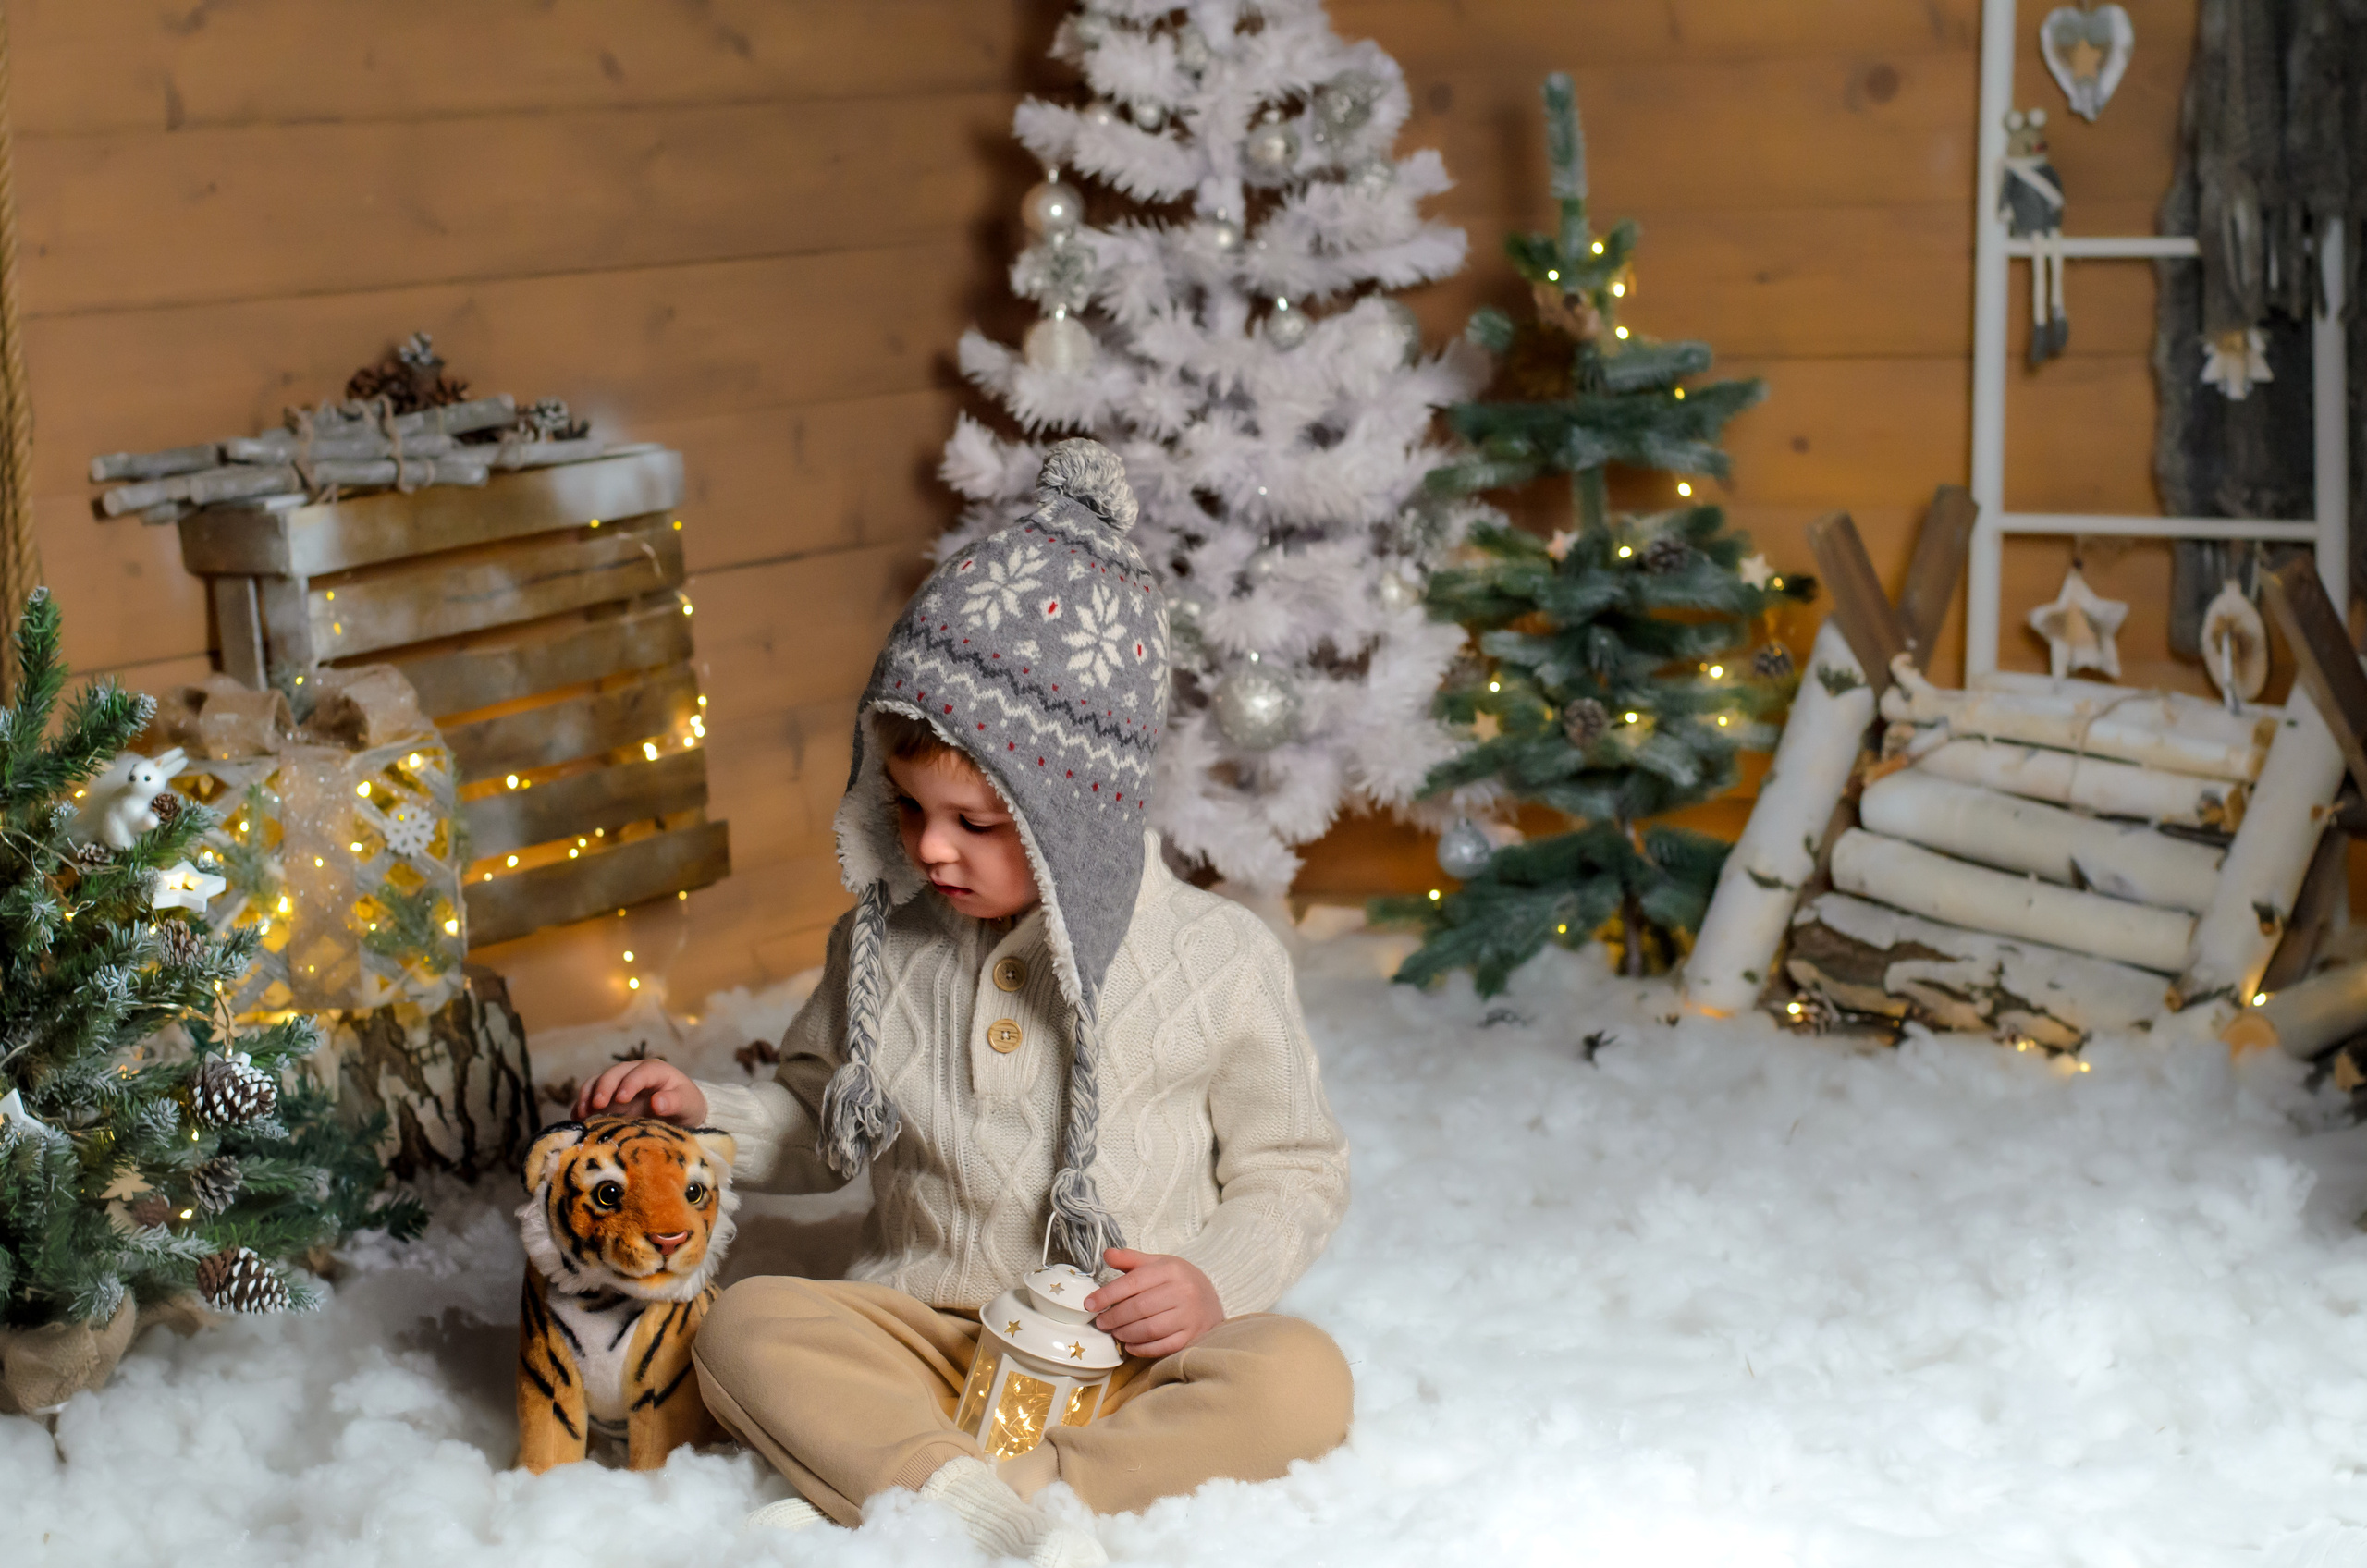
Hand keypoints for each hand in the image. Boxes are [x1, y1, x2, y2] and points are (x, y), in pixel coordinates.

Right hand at [573, 1059, 707, 1125]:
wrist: (680, 1111)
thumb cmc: (685, 1105)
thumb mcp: (687, 1104)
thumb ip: (675, 1102)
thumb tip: (657, 1102)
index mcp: (656, 1071)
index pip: (641, 1072)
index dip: (629, 1083)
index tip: (621, 1099)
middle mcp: (634, 1073)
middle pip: (615, 1073)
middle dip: (604, 1087)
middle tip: (596, 1105)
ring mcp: (619, 1083)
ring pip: (599, 1081)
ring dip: (588, 1095)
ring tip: (582, 1113)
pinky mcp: (609, 1096)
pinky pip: (591, 1095)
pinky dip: (583, 1104)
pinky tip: (577, 1119)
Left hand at [1084, 1249, 1223, 1360]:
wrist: (1212, 1299)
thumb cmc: (1178, 1280)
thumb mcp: (1157, 1263)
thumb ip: (1131, 1259)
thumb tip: (1106, 1254)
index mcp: (1171, 1270)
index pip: (1133, 1282)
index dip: (1107, 1295)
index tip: (1089, 1304)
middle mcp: (1182, 1292)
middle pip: (1139, 1308)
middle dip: (1114, 1317)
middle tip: (1100, 1322)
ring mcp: (1189, 1316)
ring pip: (1150, 1329)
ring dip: (1126, 1333)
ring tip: (1114, 1332)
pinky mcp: (1191, 1337)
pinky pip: (1162, 1346)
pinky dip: (1142, 1348)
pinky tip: (1130, 1345)